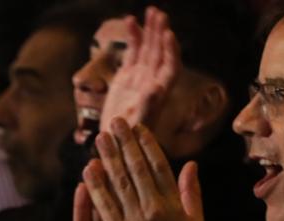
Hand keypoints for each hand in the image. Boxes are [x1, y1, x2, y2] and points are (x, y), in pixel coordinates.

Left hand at [83, 118, 204, 220]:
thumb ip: (191, 192)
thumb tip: (191, 164)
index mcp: (172, 202)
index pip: (159, 166)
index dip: (147, 145)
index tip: (138, 129)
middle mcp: (152, 206)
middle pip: (136, 168)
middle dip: (125, 143)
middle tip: (115, 123)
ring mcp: (133, 218)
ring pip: (119, 181)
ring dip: (109, 157)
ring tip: (100, 138)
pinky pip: (105, 204)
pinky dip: (96, 185)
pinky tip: (89, 169)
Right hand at [99, 9, 181, 136]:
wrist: (112, 144)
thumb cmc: (126, 140)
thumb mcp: (136, 125)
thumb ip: (146, 106)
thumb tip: (155, 88)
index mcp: (160, 93)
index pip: (171, 67)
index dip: (171, 51)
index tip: (168, 35)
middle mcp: (153, 81)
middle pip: (161, 53)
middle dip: (161, 33)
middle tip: (159, 14)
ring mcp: (140, 77)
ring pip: (149, 48)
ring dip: (151, 30)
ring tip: (150, 11)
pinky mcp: (126, 76)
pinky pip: (133, 52)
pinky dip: (133, 37)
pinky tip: (131, 21)